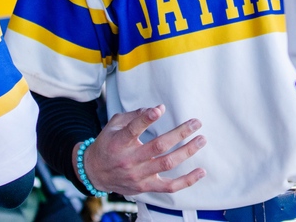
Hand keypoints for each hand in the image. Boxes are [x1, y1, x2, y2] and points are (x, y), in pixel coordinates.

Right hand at [77, 104, 205, 195]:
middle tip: (196, 122)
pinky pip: (169, 186)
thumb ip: (133, 116)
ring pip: (167, 164)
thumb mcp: (113, 125)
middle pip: (158, 146)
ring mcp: (138, 175)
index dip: (146, 119)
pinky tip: (200, 171)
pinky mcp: (145, 186)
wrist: (94, 173)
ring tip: (201, 140)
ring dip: (187, 151)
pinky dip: (187, 180)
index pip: (133, 129)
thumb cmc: (108, 144)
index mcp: (119, 142)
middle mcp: (129, 159)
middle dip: (180, 133)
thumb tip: (156, 109)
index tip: (160, 109)